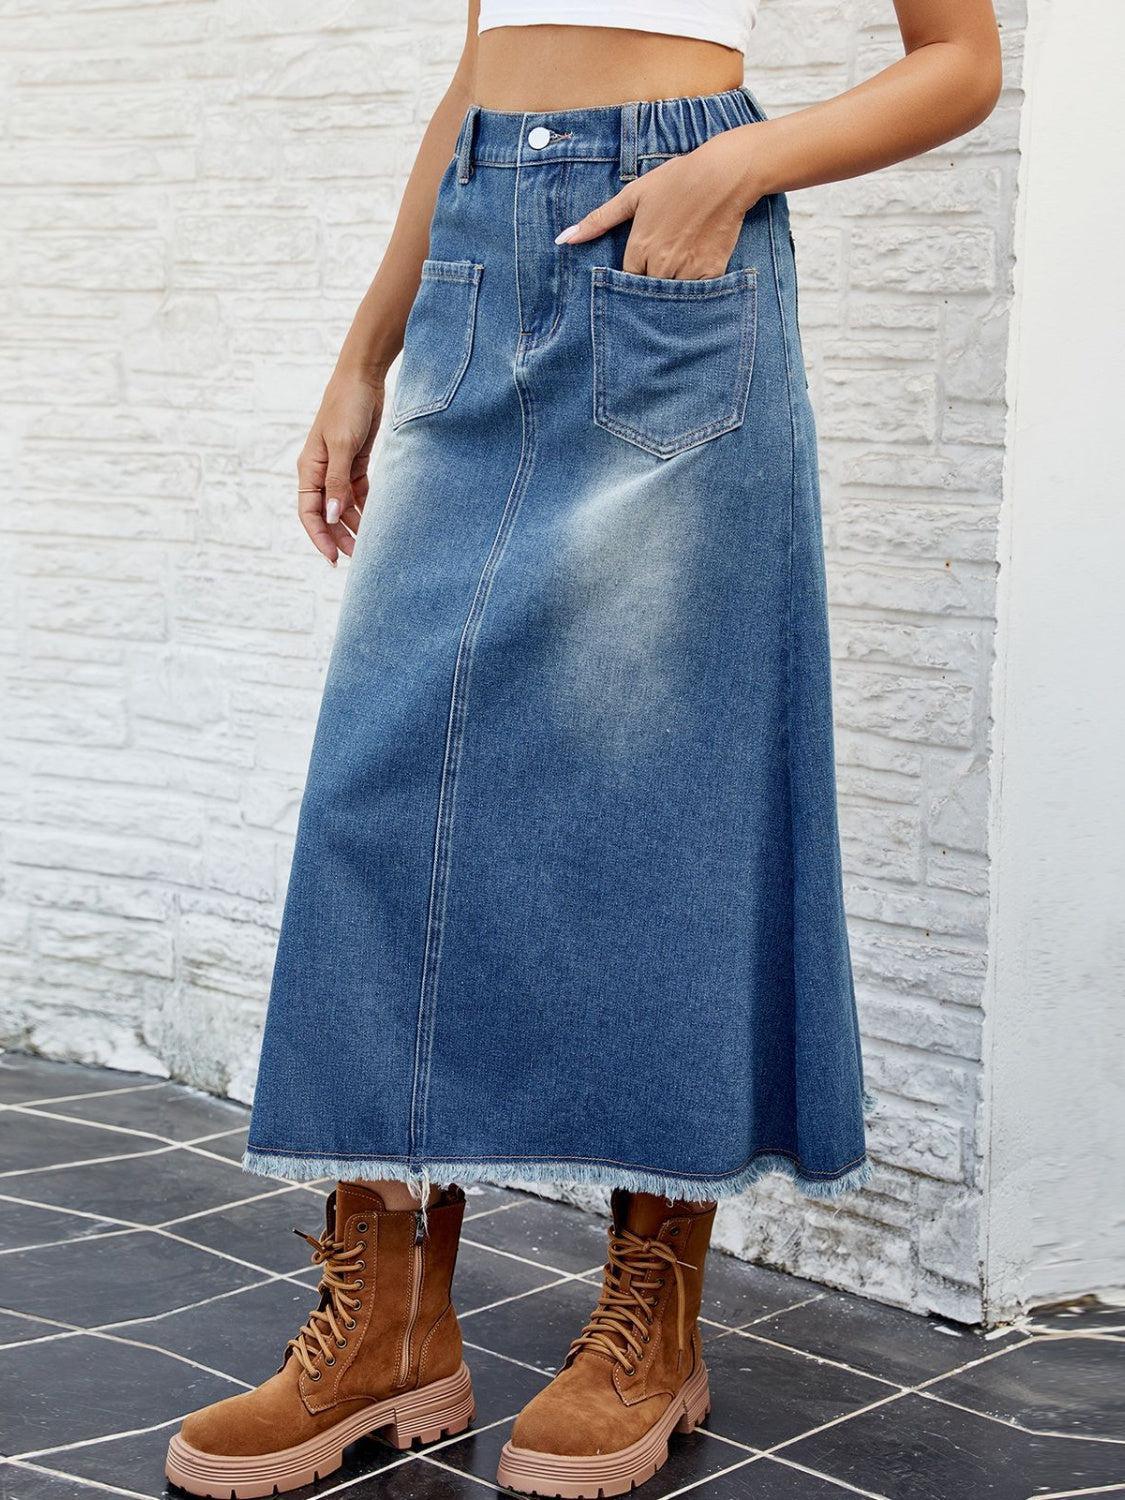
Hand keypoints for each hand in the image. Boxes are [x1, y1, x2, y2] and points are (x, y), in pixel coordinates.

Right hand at [296, 372, 384, 565]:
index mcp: (310, 469)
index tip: (333, 558)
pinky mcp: (356, 463)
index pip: (309, 512)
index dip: (320, 537)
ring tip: (370, 544)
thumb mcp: (342, 446)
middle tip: (358, 557)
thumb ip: (338, 482)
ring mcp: (339, 468)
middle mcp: (321, 472)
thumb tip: (333, 516)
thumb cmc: (347, 407)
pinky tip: (376, 521)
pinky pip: (358, 494)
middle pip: (327, 514)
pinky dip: (366, 508)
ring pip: (344, 506)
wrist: (363, 378)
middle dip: (340, 536)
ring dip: (355, 525)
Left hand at [555, 127, 757, 279]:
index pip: (626, 281)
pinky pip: (698, 294)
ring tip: (679, 267)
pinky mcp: (712, 273)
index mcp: (639, 248)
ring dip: (672, 290)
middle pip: (648, 291)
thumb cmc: (677, 180)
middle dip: (650, 285)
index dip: (631, 278)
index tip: (639, 268)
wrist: (724, 175)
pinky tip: (696, 270)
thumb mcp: (633, 195)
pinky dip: (695, 288)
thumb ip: (599, 220)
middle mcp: (661, 265)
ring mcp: (687, 271)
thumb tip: (564, 239)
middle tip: (660, 269)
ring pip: (672, 295)